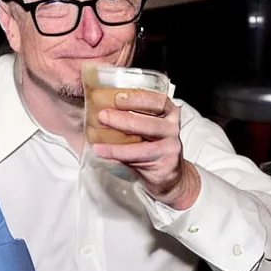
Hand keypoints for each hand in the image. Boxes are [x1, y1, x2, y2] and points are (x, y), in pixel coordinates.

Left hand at [91, 89, 200, 209]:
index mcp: (169, 113)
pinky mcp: (164, 166)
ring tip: (97, 144)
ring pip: (143, 147)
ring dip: (118, 146)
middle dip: (124, 119)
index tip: (118, 97)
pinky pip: (138, 163)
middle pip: (150, 123)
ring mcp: (170, 148)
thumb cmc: (153, 144)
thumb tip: (101, 106)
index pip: (158, 101)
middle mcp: (172, 128)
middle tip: (102, 116)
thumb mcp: (150, 125)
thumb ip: (135, 115)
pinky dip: (119, 160)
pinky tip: (105, 156)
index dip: (139, 98)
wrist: (170, 173)